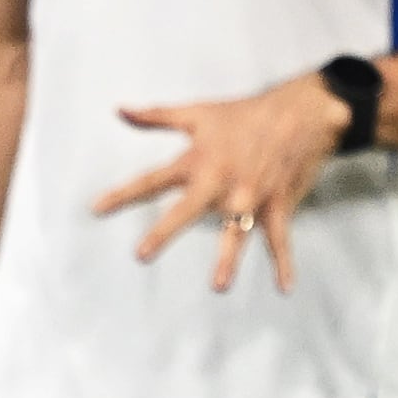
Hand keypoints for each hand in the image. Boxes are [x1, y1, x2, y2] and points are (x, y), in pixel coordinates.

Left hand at [93, 77, 346, 292]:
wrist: (300, 112)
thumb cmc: (244, 114)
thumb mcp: (198, 112)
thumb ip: (156, 117)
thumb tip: (119, 109)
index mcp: (197, 160)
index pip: (152, 180)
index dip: (123, 194)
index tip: (97, 210)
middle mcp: (220, 181)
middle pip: (187, 209)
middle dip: (165, 231)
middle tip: (142, 254)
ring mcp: (250, 195)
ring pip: (237, 232)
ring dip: (229, 258)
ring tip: (219, 286)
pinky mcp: (278, 204)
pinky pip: (280, 238)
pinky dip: (284, 263)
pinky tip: (285, 288)